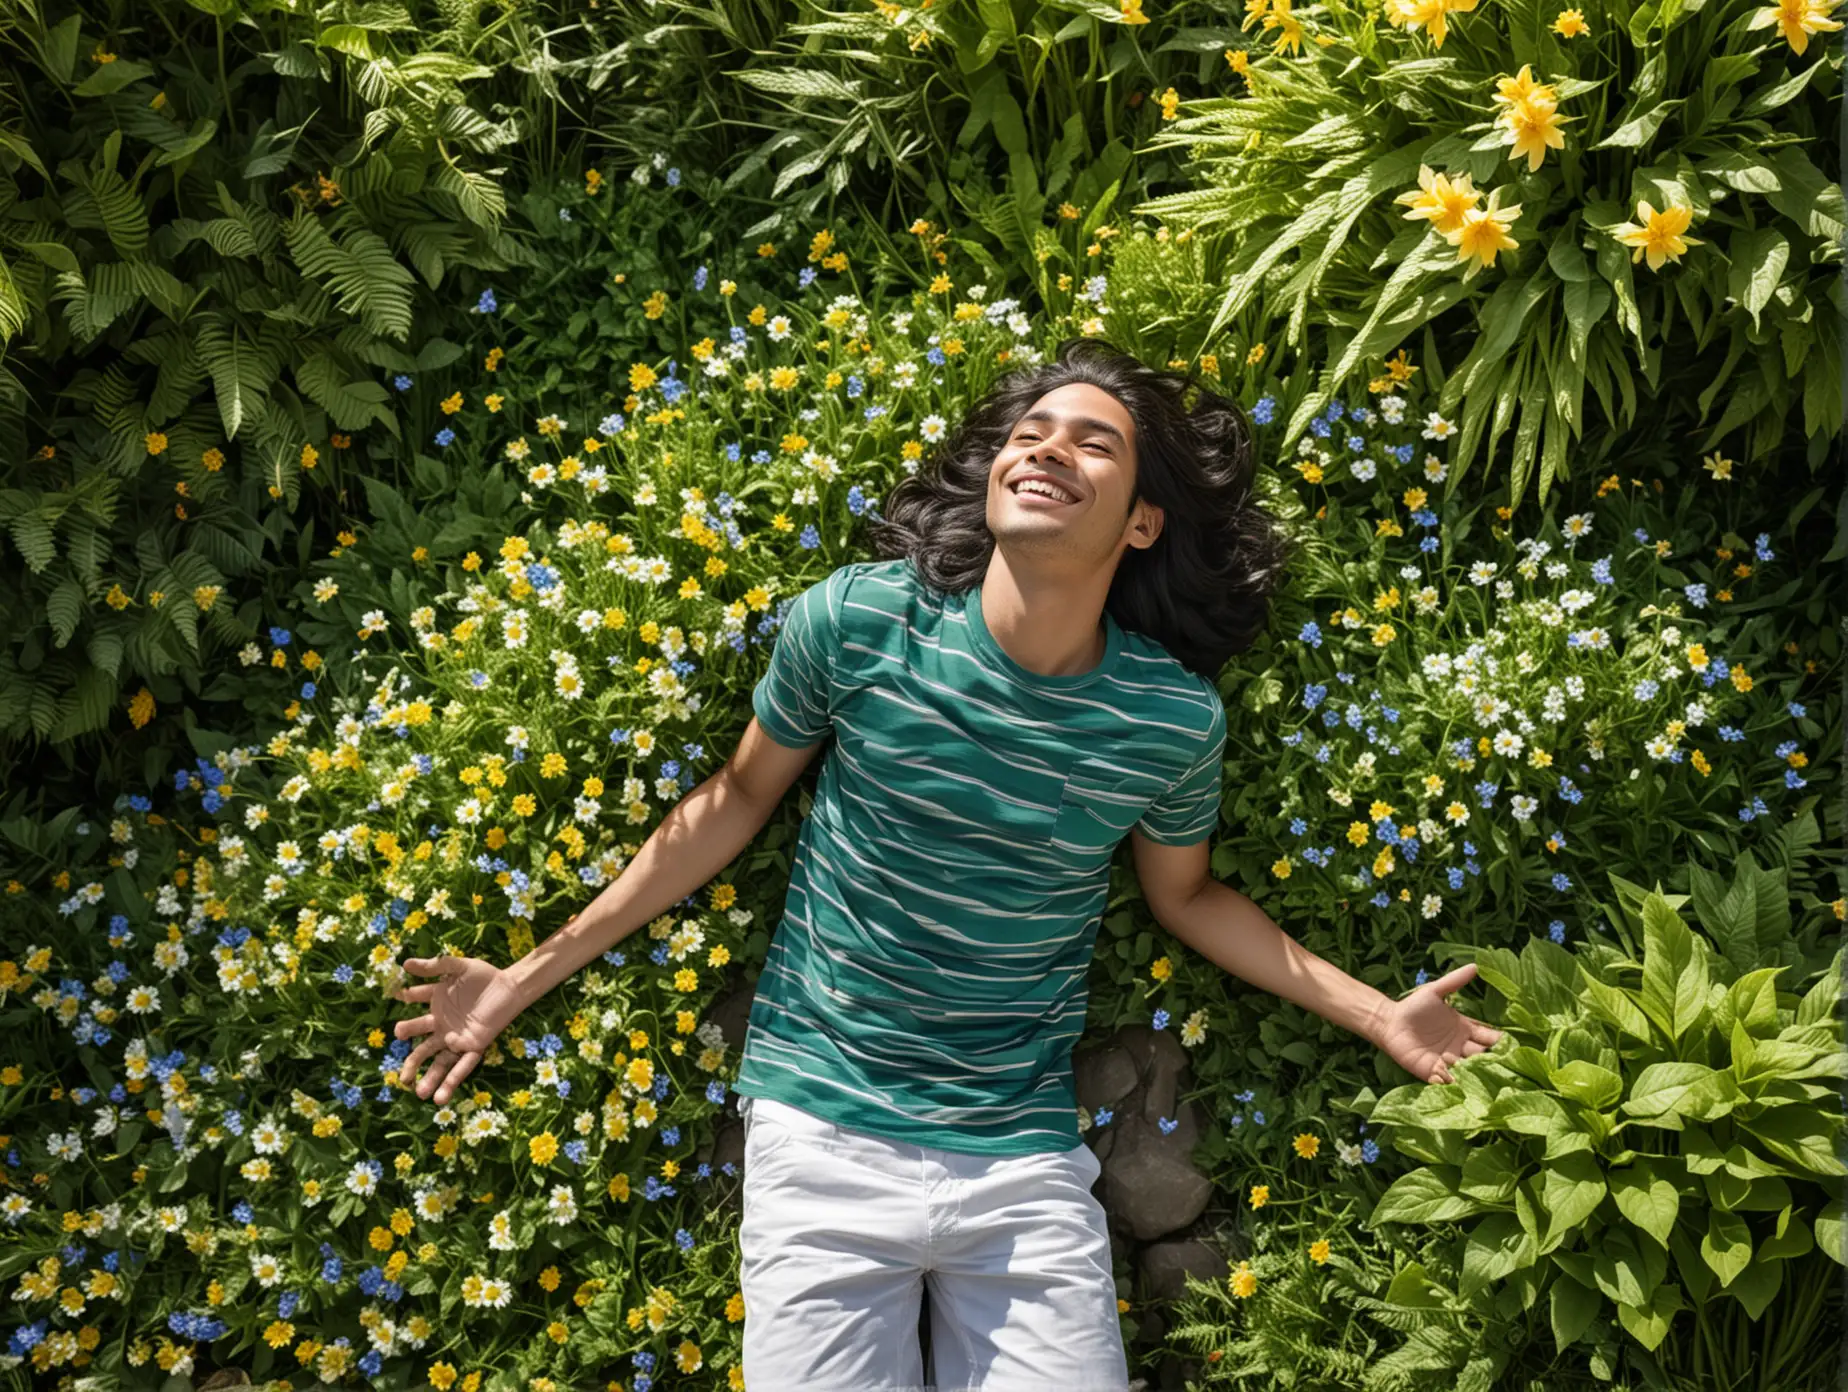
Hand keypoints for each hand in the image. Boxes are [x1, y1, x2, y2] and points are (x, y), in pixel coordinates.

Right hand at [391, 956, 525, 1104]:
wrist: (510, 985)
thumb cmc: (483, 976)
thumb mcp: (458, 967)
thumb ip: (435, 966)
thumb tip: (405, 963)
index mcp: (435, 1006)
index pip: (414, 1010)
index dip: (407, 1004)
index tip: (402, 996)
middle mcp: (442, 1026)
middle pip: (422, 1047)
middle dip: (412, 1061)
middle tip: (402, 1074)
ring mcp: (457, 1038)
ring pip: (440, 1062)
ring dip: (430, 1078)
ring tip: (418, 1093)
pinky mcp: (474, 1044)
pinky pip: (464, 1064)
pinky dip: (454, 1078)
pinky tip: (442, 1095)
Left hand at [1372, 962, 1503, 1084]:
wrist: (1390, 1022)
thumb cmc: (1414, 1007)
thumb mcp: (1435, 991)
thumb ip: (1454, 981)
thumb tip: (1476, 965)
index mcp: (1465, 1029)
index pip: (1489, 1037)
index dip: (1501, 1041)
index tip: (1514, 1045)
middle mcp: (1461, 1048)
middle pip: (1484, 1056)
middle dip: (1495, 1060)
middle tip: (1508, 1065)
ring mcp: (1449, 1061)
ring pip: (1470, 1071)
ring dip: (1478, 1073)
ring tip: (1489, 1077)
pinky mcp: (1434, 1072)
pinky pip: (1449, 1081)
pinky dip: (1457, 1084)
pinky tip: (1465, 1087)